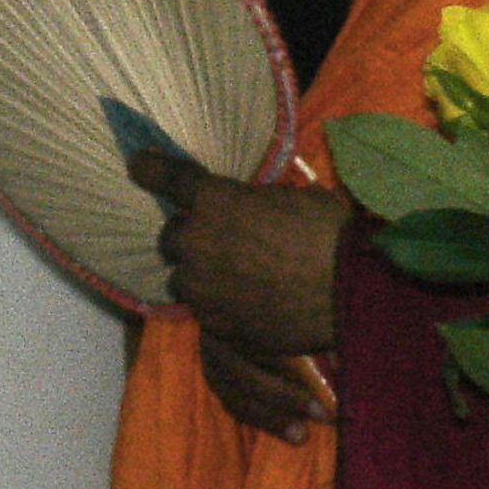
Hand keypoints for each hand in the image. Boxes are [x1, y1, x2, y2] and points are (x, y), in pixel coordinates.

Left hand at [128, 150, 346, 441]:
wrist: (350, 290)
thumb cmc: (331, 231)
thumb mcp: (293, 197)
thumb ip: (257, 202)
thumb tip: (253, 207)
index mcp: (215, 201)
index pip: (169, 178)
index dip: (149, 169)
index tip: (138, 164)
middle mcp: (197, 243)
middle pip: (170, 238)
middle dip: (190, 237)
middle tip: (219, 238)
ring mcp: (203, 289)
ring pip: (185, 280)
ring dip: (201, 274)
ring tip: (234, 276)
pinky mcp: (218, 325)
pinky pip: (208, 311)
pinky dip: (221, 304)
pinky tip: (250, 302)